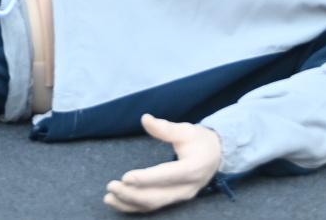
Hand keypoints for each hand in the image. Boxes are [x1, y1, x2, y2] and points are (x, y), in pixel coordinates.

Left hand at [104, 114, 222, 212]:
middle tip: (111, 186)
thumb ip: (165, 128)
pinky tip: (118, 202)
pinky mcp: (174, 200)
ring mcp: (181, 196)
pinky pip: (153, 207)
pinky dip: (134, 206)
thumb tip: (145, 118)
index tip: (126, 177)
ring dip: (129, 203)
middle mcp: (187, 188)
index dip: (146, 178)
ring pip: (153, 204)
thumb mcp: (186, 130)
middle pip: (157, 196)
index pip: (167, 176)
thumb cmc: (200, 141)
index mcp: (193, 168)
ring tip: (109, 197)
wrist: (217, 157)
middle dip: (132, 194)